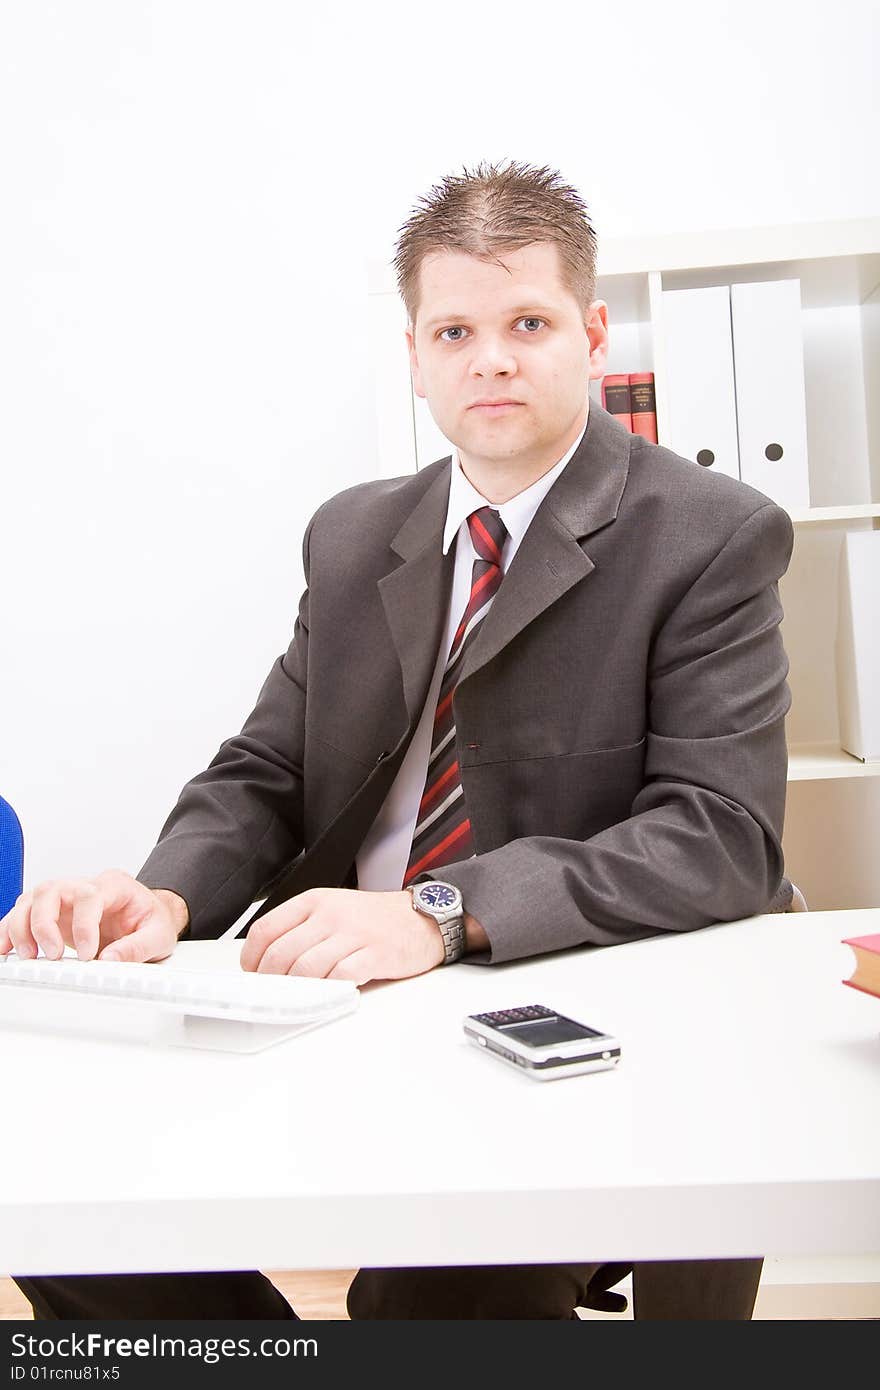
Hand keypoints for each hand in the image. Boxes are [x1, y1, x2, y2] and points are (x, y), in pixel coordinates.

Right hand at [0, 870, 187, 963]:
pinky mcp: (52, 913)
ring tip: (29, 956)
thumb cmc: (152, 918)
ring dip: (22, 928)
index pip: (89, 896)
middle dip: (44, 923)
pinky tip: (6, 949)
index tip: (88, 955)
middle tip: (53, 955)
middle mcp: (84, 886)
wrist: (149, 915)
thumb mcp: (159, 935)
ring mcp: (65, 898)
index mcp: (114, 885)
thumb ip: (137, 947)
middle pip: (51, 890)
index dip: (84, 925)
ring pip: (31, 899)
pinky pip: (23, 914)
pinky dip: (10, 931)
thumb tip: (109, 961)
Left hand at [240, 888, 444, 984]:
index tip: (253, 973)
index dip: (252, 957)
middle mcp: (330, 914)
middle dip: (271, 981)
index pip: (267, 928)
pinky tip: (329, 994)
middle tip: (273, 993)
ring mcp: (353, 934)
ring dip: (297, 990)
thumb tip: (268, 960)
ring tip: (299, 997)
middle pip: (281, 953)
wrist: (422, 919)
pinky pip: (340, 977)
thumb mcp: (333, 909)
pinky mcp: (374, 954)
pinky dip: (329, 991)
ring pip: (306, 968)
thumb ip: (302, 928)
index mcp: (314, 901)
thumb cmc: (374, 919)